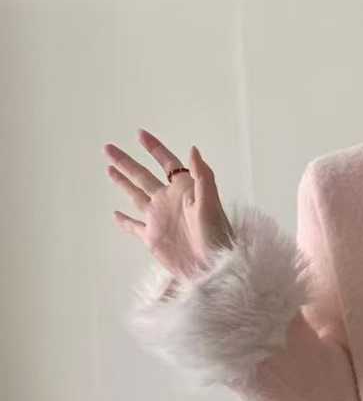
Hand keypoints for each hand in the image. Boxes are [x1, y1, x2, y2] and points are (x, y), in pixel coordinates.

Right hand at [104, 130, 234, 279]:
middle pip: (142, 175)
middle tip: (108, 148)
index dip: (154, 148)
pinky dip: (123, 221)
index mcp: (183, 189)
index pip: (167, 163)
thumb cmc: (216, 234)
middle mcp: (168, 200)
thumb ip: (203, 175)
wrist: (211, 266)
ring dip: (122, 182)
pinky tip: (115, 214)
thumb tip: (193, 149)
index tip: (140, 134)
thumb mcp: (211, 202)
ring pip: (135, 195)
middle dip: (126, 161)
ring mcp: (158, 219)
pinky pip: (133, 226)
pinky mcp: (152, 237)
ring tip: (109, 168)